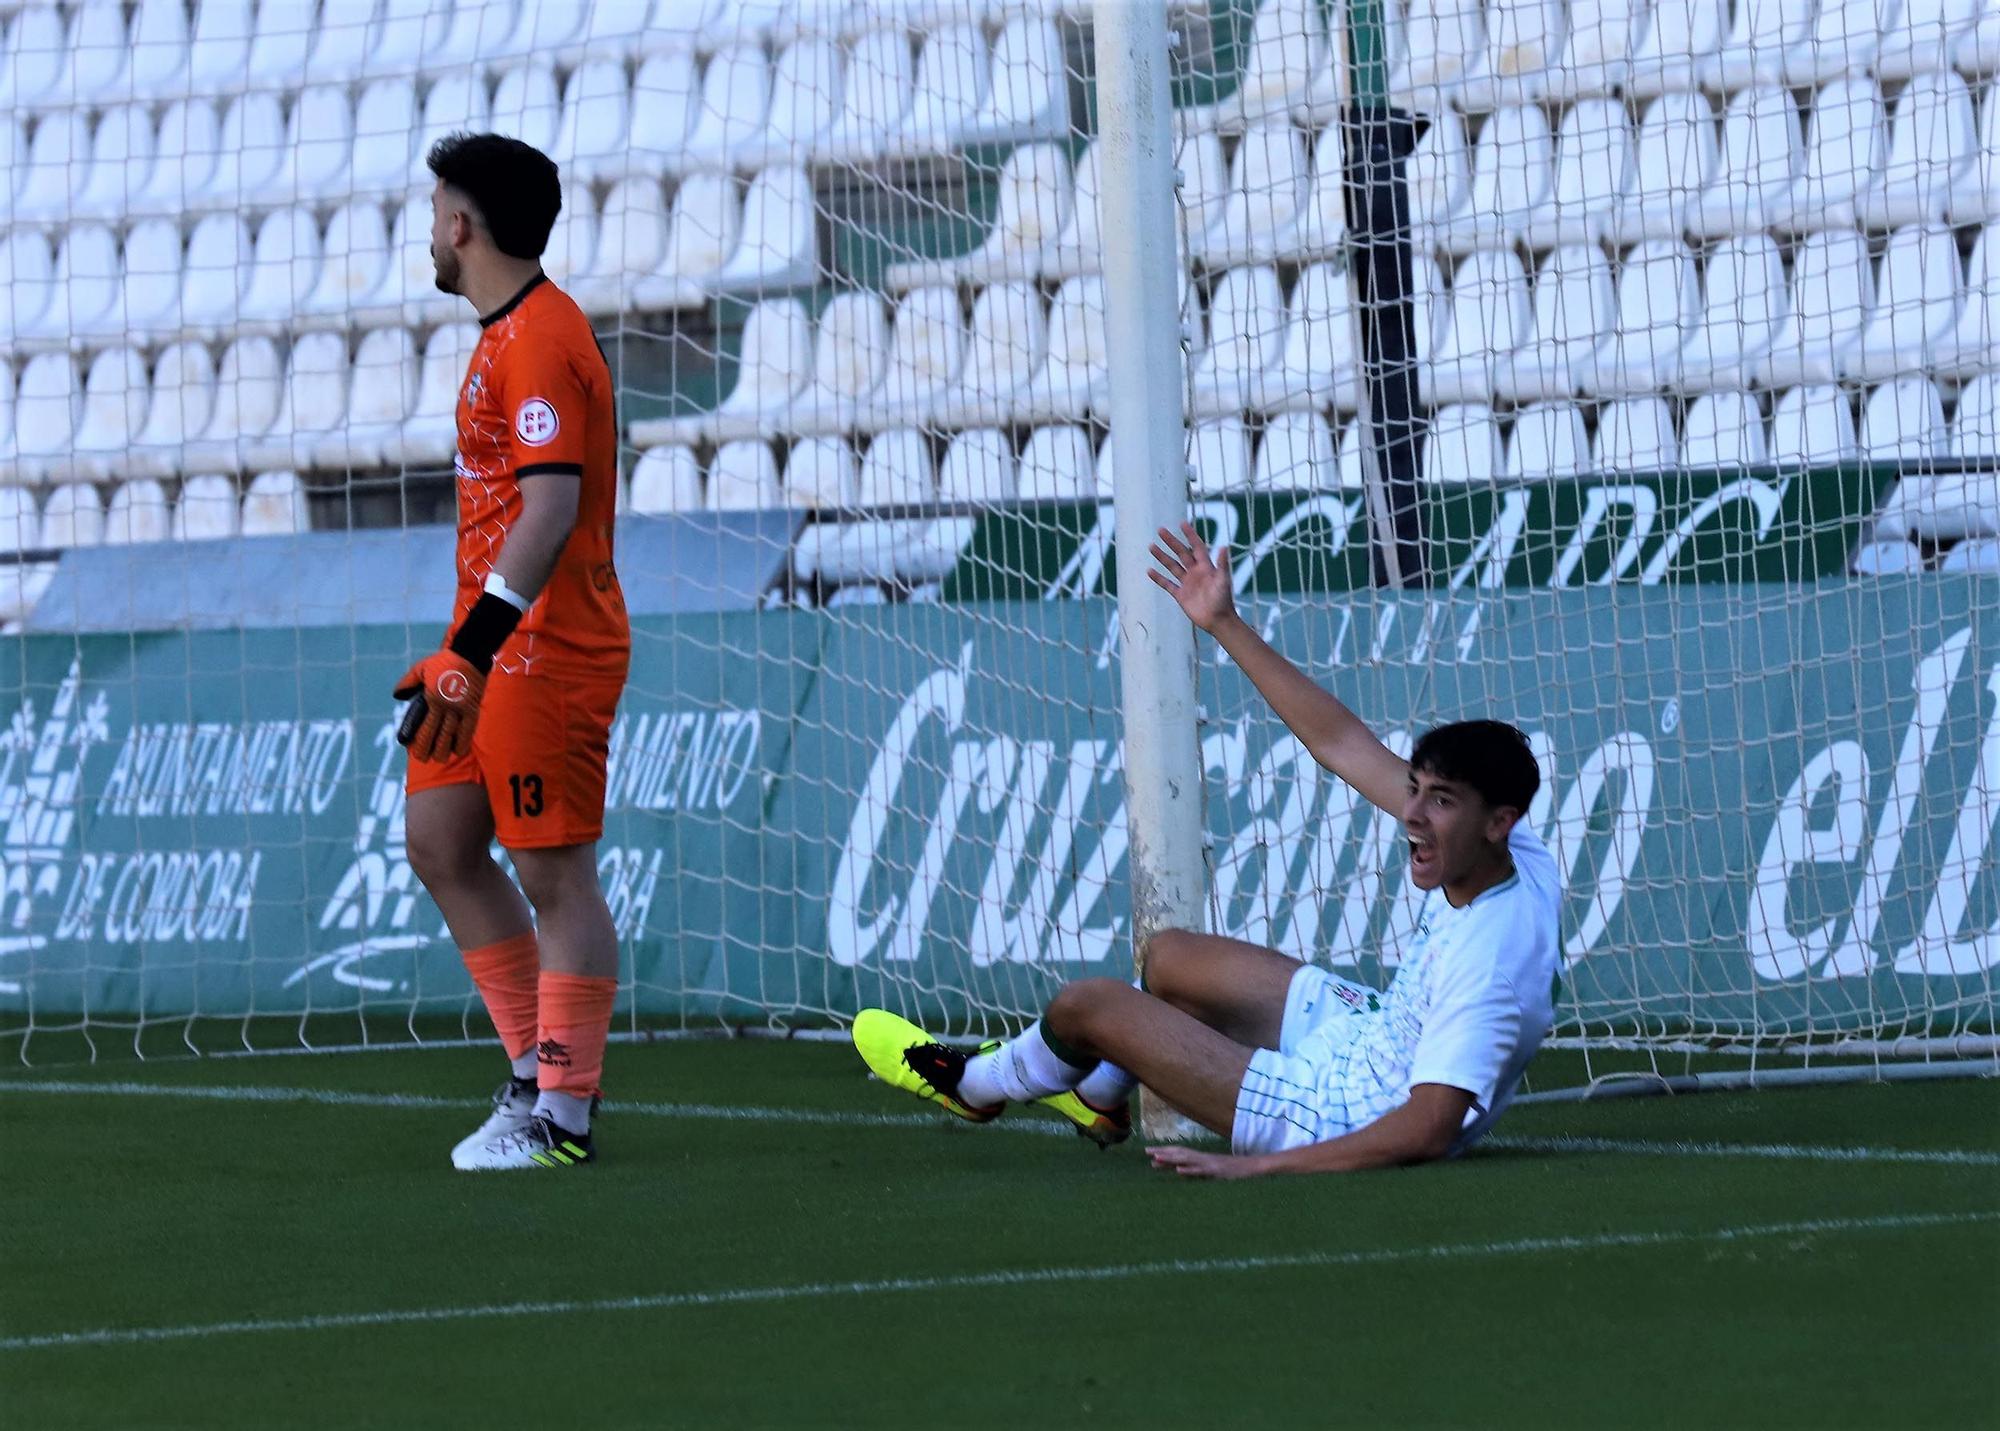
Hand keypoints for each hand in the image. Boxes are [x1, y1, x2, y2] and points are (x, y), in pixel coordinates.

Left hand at [393, 650, 485, 762]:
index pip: (424, 727)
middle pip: (438, 736)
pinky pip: (469, 730)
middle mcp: (447, 707)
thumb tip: (397, 695)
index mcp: (432, 699)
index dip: (419, 742)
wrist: (470, 655)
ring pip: (453, 736)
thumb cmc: (443, 662)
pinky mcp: (474, 709)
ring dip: (446, 750)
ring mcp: (462, 709)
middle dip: (431, 751)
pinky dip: (463, 742)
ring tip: (441, 758)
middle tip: (425, 759)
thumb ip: (407, 682)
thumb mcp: (420, 668)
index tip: (413, 751)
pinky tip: (459, 751)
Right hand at [1147, 522, 1236, 632]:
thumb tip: (1224, 546)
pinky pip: (1167, 584)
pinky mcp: (1181, 595)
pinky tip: (1149, 571)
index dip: (1190, 535)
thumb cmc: (1224, 600)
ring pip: (1172, 566)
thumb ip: (1222, 564)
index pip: (1196, 546)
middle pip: (1181, 553)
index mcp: (1206, 567)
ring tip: (1151, 546)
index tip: (1182, 523)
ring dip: (1162, 557)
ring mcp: (1187, 583)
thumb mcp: (1223, 580)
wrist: (1218, 620)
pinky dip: (1159, 578)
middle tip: (1161, 530)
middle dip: (1171, 542)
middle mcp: (1195, 572)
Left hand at [1147, 1144, 1267, 1179]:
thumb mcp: (1213, 1173)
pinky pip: (1201, 1171)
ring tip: (1156, 1159)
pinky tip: (1178, 1171)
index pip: (1180, 1154)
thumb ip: (1197, 1171)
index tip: (1149, 1153)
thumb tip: (1181, 1172)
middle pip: (1180, 1153)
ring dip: (1172, 1159)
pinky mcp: (1217, 1172)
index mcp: (1203, 1159)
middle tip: (1146, 1152)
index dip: (1165, 1153)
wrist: (1256, 1168)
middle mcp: (1204, 1159)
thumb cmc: (1235, 1173)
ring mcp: (1210, 1164)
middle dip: (1163, 1152)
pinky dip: (1190, 1170)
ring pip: (1188, 1160)